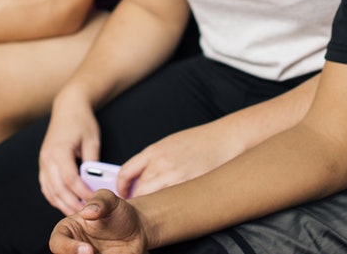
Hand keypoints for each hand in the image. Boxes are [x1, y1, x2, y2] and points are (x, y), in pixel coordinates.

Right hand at [40, 92, 102, 214]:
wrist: (68, 107)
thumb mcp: (92, 140)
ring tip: (77, 213)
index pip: (70, 179)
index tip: (94, 201)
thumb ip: (92, 162)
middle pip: (57, 189)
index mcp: (59, 151)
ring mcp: (43, 162)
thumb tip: (95, 184)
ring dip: (62, 204)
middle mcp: (47, 158)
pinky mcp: (43, 164)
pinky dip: (55, 197)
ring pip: (50, 190)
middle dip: (72, 204)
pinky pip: (46, 186)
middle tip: (86, 213)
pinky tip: (65, 204)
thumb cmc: (82, 122)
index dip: (82, 193)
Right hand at [49, 190, 149, 253]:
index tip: (89, 250)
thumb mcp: (110, 200)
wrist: (137, 229)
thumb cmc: (119, 213)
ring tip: (107, 253)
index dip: (68, 248)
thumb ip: (100, 202)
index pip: (57, 242)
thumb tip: (87, 212)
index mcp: (68, 230)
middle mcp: (73, 248)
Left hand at [119, 123, 241, 198]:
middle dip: (136, 200)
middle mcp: (161, 165)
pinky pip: (171, 203)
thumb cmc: (200, 141)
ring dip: (151, 206)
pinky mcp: (189, 187)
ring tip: (155, 207)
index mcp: (153, 151)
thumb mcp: (169, 144)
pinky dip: (168, 207)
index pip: (125, 172)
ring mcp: (176, 178)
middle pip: (138, 191)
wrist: (225, 139)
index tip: (123, 192)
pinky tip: (172, 207)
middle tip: (138, 205)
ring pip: (153, 200)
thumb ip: (152, 159)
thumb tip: (139, 177)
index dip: (121, 186)